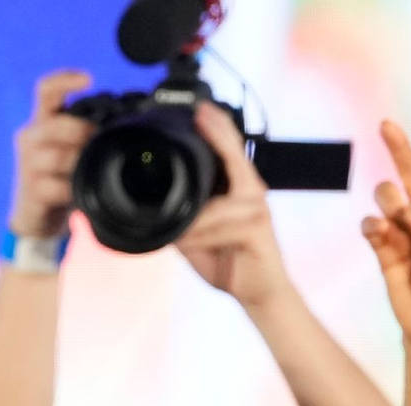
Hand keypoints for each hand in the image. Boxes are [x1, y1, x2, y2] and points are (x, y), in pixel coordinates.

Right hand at [8, 70, 94, 239]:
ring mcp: (28, 165)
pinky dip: (73, 189)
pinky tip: (79, 192)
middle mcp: (30, 139)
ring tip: (89, 170)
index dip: (64, 80)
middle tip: (98, 143)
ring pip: (59, 156)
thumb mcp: (69, 149)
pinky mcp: (32, 190)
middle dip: (83, 132)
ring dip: (80, 163)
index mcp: (41, 122)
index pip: (45, 91)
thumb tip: (125, 120)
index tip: (88, 80)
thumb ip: (85, 132)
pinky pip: (59, 186)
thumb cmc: (58, 177)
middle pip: (57, 124)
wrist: (35, 216)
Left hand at [174, 103, 291, 309]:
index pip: (231, 150)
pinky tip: (184, 239)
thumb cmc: (228, 262)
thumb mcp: (196, 237)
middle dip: (215, 136)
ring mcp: (257, 208)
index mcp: (240, 189)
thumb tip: (153, 210)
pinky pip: (219, 224)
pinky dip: (198, 234)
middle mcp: (252, 192)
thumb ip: (182, 218)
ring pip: (212, 204)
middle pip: (233, 156)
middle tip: (198, 113)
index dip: (217, 127)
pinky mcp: (257, 228)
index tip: (200, 107)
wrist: (258, 292)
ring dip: (189, 221)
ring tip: (173, 234)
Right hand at [362, 116, 410, 345]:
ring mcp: (404, 238)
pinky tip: (376, 231)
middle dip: (399, 149)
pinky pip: (372, 232)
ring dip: (387, 200)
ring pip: (388, 203)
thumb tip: (410, 213)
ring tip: (392, 215)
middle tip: (385, 126)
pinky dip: (371, 227)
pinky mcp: (385, 257)